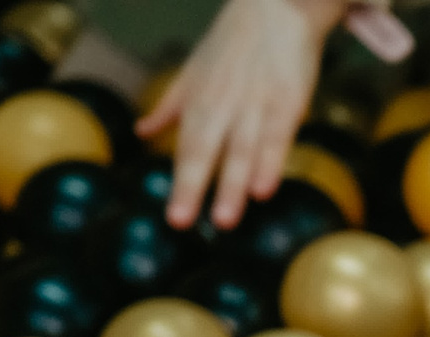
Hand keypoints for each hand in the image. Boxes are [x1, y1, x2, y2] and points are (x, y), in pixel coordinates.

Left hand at [140, 0, 346, 229]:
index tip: (175, 219)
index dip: (180, 183)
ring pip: (241, 152)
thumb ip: (170, 106)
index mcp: (199, 99)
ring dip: (232, 187)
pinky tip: (263, 189)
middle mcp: (223, 104)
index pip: (187, 148)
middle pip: (206, 152)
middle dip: (193, 188)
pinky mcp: (287, 102)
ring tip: (225, 220)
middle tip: (182, 221)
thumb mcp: (194, 71)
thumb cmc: (235, 43)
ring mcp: (255, 104)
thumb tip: (142, 132)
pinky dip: (269, 163)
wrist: (276, 5)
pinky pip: (276, 138)